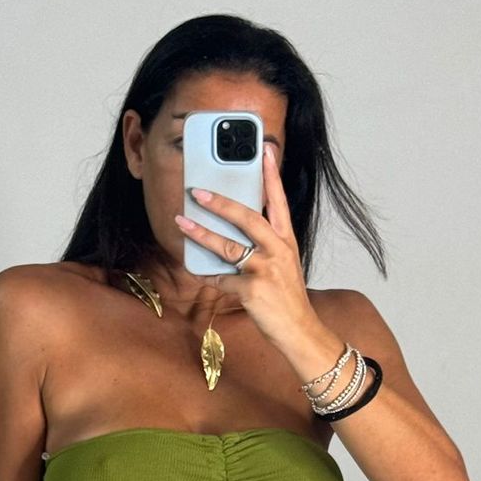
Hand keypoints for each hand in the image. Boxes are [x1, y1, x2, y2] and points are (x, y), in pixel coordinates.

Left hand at [174, 144, 314, 350]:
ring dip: (201, 233)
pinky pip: (221, 278)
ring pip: (228, 246)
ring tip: (182, 222)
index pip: (279, 201)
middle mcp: (278, 250)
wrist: (299, 330)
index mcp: (286, 241)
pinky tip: (195, 268)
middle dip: (220, 202)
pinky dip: (207, 274)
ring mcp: (265, 270)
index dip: (271, 175)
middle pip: (248, 218)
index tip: (264, 150)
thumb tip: (235, 231)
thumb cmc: (288, 297)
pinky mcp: (252, 290)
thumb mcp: (284, 265)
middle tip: (197, 191)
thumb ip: (266, 245)